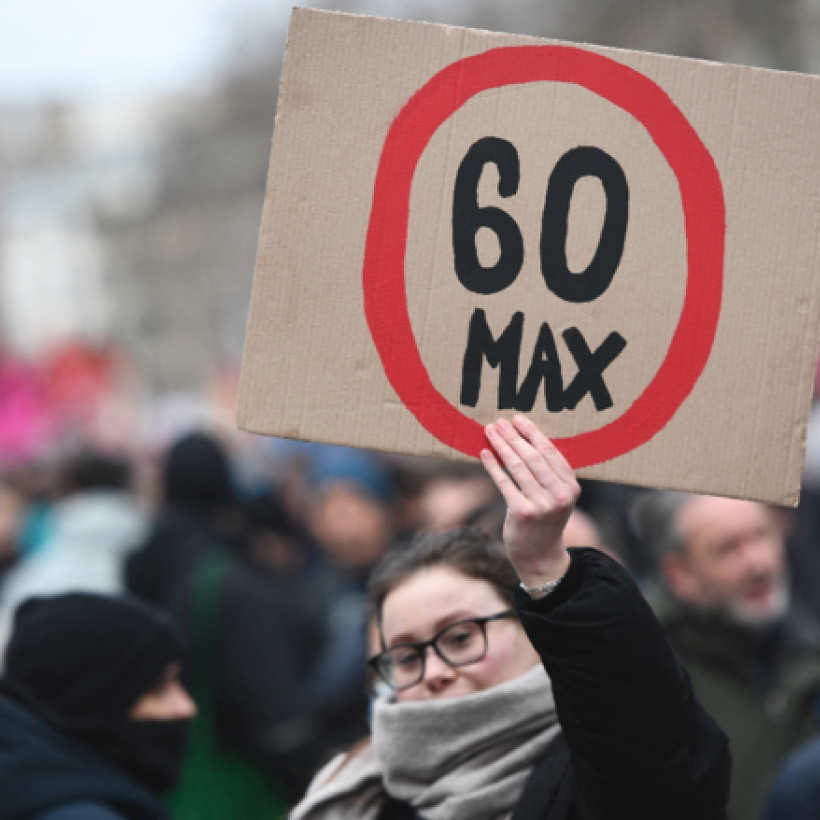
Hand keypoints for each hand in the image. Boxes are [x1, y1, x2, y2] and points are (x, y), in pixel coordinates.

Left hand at [481, 416, 579, 587]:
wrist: (540, 557)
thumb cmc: (545, 521)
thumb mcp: (556, 497)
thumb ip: (549, 474)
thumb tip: (524, 440)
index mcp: (571, 487)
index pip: (551, 452)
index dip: (533, 433)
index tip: (518, 419)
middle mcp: (559, 495)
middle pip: (533, 457)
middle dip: (514, 436)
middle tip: (499, 422)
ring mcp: (542, 505)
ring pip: (518, 467)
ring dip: (501, 446)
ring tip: (490, 432)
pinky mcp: (522, 513)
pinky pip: (504, 482)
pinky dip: (492, 465)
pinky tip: (484, 453)